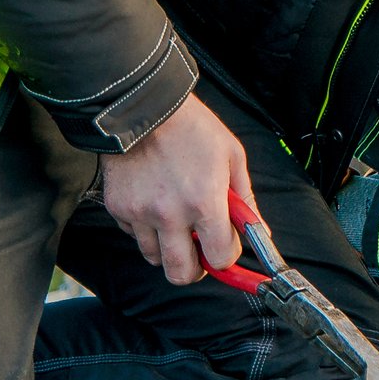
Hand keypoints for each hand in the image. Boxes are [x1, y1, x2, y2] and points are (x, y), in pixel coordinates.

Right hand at [98, 95, 255, 284]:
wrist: (144, 105)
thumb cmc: (193, 128)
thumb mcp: (232, 156)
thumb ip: (245, 199)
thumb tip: (260, 231)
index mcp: (204, 202)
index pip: (220, 258)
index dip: (226, 255)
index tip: (225, 246)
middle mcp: (170, 214)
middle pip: (181, 274)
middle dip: (195, 269)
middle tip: (199, 252)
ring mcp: (140, 213)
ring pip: (154, 258)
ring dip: (168, 248)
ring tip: (175, 220)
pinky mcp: (118, 208)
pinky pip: (134, 236)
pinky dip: (146, 229)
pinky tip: (153, 202)